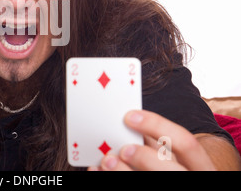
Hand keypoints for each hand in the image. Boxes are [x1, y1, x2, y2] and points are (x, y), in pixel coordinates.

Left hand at [94, 110, 215, 170]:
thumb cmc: (168, 169)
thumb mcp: (170, 157)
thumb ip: (154, 144)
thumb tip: (126, 121)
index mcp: (200, 165)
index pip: (186, 142)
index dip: (157, 126)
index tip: (128, 116)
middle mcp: (192, 179)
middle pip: (172, 169)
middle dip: (145, 157)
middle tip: (122, 149)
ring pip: (152, 182)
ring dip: (124, 172)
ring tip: (107, 161)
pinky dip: (113, 178)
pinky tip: (97, 170)